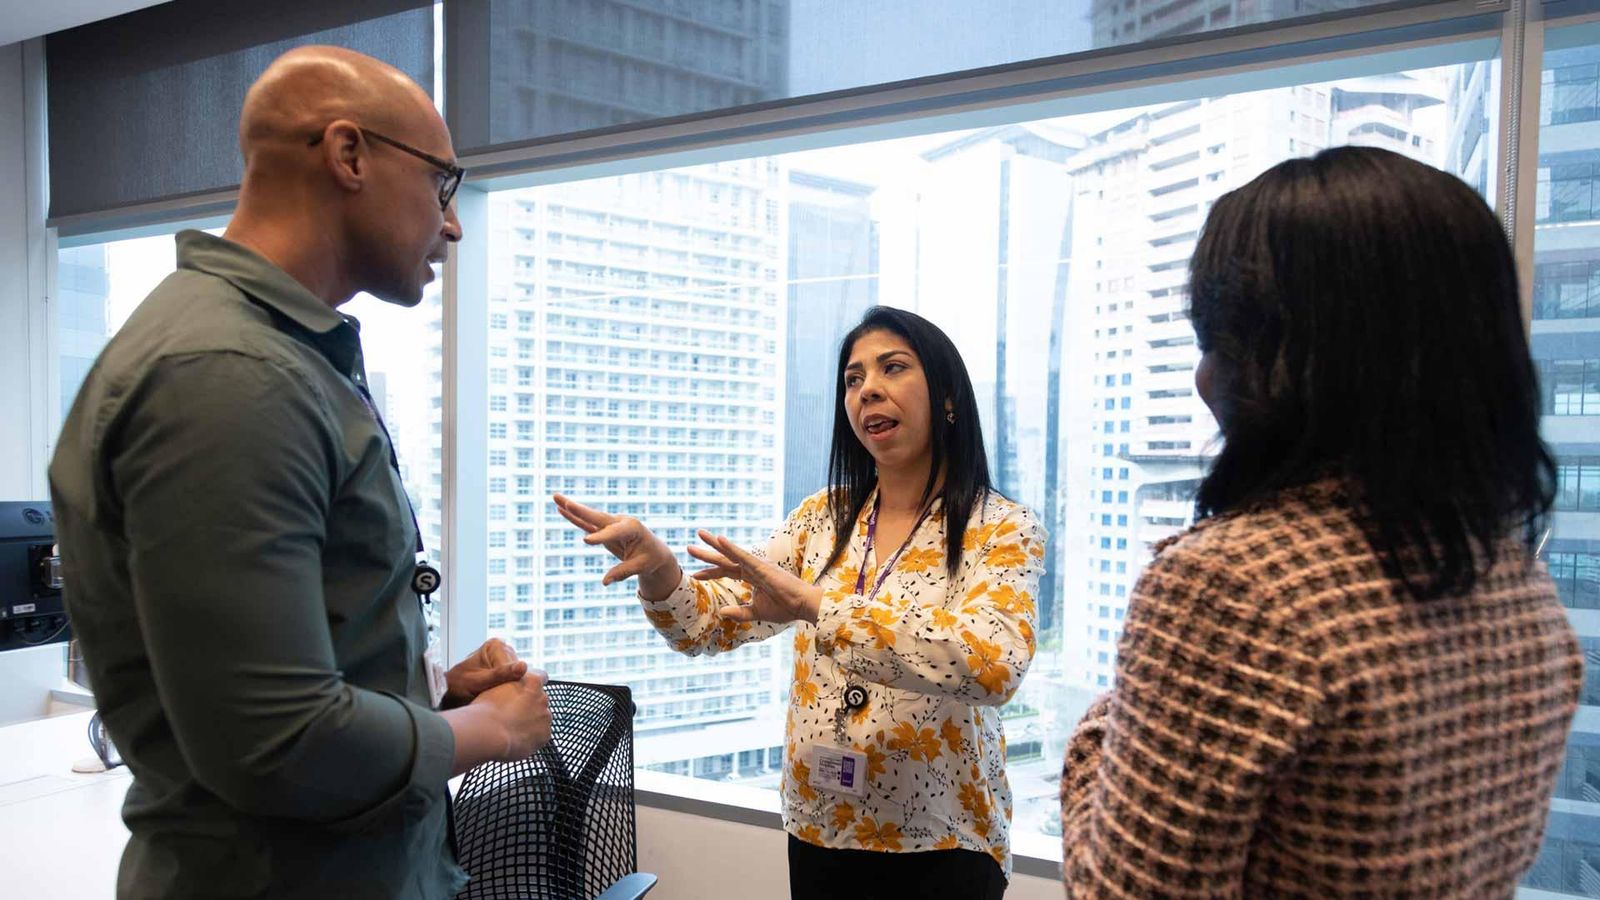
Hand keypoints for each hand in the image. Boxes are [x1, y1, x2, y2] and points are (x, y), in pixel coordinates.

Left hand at [441, 638, 533, 709]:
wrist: (446, 693)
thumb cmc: (457, 686)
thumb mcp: (478, 681)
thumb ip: (500, 674)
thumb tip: (522, 667)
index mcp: (495, 646)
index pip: (516, 666)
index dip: (514, 683)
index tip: (506, 696)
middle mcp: (502, 650)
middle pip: (519, 672)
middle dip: (512, 686)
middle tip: (499, 697)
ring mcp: (504, 661)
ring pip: (518, 678)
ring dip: (511, 690)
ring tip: (497, 697)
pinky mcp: (504, 672)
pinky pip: (513, 682)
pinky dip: (508, 691)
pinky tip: (499, 697)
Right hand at [472, 674, 552, 760]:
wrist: (488, 733)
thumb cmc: (485, 710)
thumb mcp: (494, 688)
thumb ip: (508, 685)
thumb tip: (510, 689)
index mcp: (532, 682)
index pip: (540, 677)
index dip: (532, 685)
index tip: (525, 692)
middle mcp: (542, 697)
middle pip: (540, 700)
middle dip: (530, 706)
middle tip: (513, 715)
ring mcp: (545, 717)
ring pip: (541, 718)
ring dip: (532, 721)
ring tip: (513, 729)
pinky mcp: (545, 734)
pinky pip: (541, 735)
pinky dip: (533, 737)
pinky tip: (517, 738)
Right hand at [553, 494, 680, 599]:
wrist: (654, 551)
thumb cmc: (650, 558)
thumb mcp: (641, 566)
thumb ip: (623, 572)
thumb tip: (605, 582)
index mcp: (633, 528)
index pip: (615, 532)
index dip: (601, 537)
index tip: (586, 541)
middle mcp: (620, 522)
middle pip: (598, 517)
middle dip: (582, 511)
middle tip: (567, 503)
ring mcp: (611, 524)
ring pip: (588, 517)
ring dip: (572, 508)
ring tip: (555, 497)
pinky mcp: (604, 530)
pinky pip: (586, 523)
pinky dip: (574, 517)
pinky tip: (561, 509)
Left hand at [689, 530, 823, 624]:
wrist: (802, 606)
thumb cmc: (785, 607)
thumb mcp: (756, 612)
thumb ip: (739, 612)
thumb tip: (721, 612)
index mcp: (752, 576)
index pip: (726, 571)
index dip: (710, 573)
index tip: (695, 574)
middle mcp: (752, 567)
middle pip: (725, 559)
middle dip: (707, 553)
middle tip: (689, 547)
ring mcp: (757, 565)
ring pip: (731, 553)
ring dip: (714, 544)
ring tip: (699, 534)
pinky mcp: (762, 566)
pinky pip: (743, 556)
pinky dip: (731, 548)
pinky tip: (719, 540)